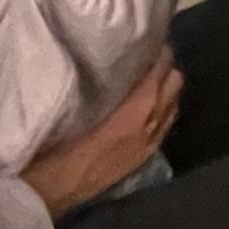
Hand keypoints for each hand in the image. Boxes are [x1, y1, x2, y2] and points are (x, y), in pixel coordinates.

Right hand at [20, 55, 180, 215]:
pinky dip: (164, 111)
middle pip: (174, 86)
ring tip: (152, 77)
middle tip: (152, 55)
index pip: (159, 73)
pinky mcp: (144, 158)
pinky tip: (152, 107)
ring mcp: (149, 144)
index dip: (159, 53)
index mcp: (134, 111)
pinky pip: (165, 126)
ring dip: (167, 90)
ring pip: (172, 107)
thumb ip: (100, 84)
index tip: (152, 39)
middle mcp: (149, 125)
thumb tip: (111, 61)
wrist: (54, 189)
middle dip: (167, 68)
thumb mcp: (76, 105)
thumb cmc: (57, 143)